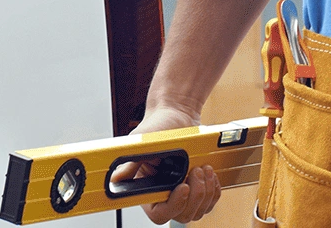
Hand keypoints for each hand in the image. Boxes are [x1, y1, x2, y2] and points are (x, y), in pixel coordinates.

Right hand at [116, 106, 221, 222]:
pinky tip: (210, 174)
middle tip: (195, 170)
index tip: (182, 187)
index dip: (173, 205)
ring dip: (206, 190)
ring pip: (198, 211)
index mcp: (147, 189)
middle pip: (182, 215)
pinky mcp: (197, 189)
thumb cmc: (158, 127)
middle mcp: (164, 195)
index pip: (159, 213)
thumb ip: (130, 163)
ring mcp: (182, 194)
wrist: (177, 116)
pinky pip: (210, 203)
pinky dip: (214, 190)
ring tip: (203, 168)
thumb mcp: (141, 142)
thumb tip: (116, 179)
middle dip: (194, 195)